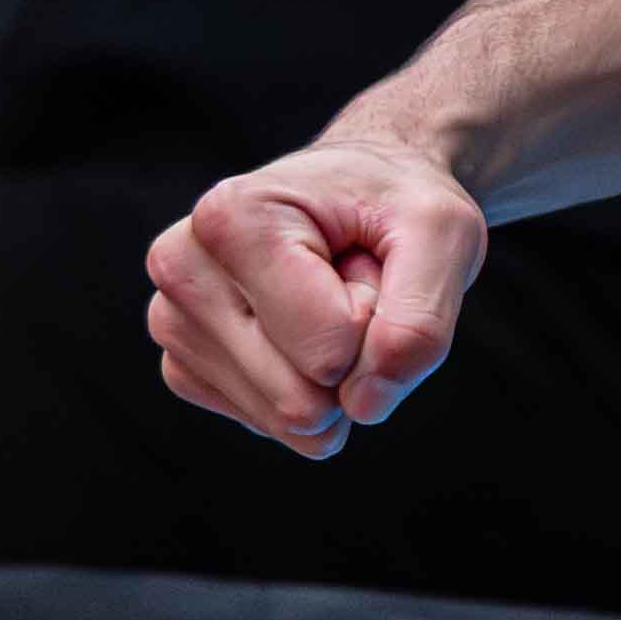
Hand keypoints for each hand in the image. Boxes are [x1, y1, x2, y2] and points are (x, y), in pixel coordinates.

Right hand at [147, 136, 488, 457]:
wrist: (360, 194)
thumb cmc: (395, 205)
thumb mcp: (446, 232)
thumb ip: (423, 320)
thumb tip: (365, 406)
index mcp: (232, 216)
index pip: (332, 341)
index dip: (378, 315)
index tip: (367, 257)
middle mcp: (182, 268)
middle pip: (302, 394)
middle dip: (357, 350)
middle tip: (352, 281)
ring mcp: (174, 322)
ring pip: (287, 418)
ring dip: (335, 369)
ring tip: (329, 297)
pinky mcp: (184, 366)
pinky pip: (273, 425)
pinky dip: (311, 388)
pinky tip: (303, 326)